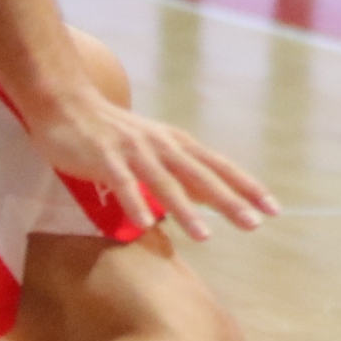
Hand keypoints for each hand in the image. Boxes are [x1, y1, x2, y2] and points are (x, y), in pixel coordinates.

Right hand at [25, 89, 277, 242]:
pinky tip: (146, 224)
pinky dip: (134, 203)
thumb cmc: (114, 134)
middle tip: (254, 224)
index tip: (272, 209)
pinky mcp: (104, 157)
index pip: (219, 167)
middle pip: (201, 176)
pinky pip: (121, 183)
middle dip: (229, 201)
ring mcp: (133, 150)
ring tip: (205, 236)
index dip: (246, 187)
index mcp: (177, 144)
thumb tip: (211, 198)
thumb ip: (180, 173)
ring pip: (164, 182)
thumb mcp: (154, 150)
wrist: (67, 105)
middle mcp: (161, 145)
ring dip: (185, 210)